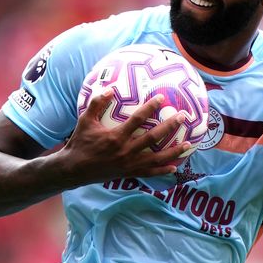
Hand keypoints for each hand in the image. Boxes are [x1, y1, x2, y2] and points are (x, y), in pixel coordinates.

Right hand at [61, 89, 190, 183]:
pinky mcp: (129, 173)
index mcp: (116, 137)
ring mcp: (129, 164)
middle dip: (170, 126)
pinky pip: (149, 172)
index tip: (162, 98)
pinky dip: (162, 171)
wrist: (73, 169)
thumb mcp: (85, 120)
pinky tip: (174, 167)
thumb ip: (97, 104)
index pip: (138, 119)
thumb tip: (110, 88)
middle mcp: (126, 151)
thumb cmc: (80, 143)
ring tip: (188, 145)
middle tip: (183, 117)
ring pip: (156, 158)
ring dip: (173, 151)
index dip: (151, 107)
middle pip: (153, 137)